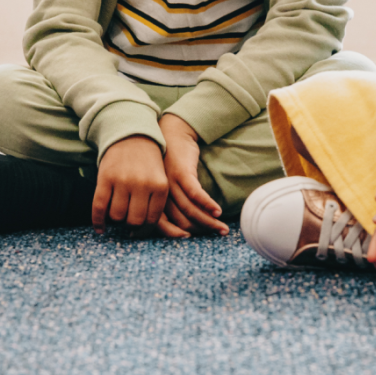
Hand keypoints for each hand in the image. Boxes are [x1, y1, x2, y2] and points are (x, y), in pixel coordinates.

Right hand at [92, 136, 167, 233]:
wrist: (131, 135)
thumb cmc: (147, 163)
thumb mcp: (159, 179)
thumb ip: (155, 203)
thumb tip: (141, 233)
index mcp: (160, 186)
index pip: (152, 221)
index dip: (143, 231)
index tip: (138, 232)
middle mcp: (142, 184)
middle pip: (134, 221)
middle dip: (130, 226)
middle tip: (127, 222)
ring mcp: (122, 180)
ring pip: (116, 216)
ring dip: (115, 220)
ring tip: (116, 214)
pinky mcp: (105, 177)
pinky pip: (99, 206)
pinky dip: (98, 221)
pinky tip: (100, 228)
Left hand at [158, 113, 228, 236]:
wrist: (171, 132)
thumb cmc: (168, 161)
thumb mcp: (164, 183)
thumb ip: (169, 203)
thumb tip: (182, 226)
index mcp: (153, 199)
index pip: (162, 226)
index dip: (176, 236)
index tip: (190, 242)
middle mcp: (159, 194)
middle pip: (180, 221)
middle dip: (200, 232)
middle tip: (216, 235)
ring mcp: (170, 183)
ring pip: (190, 210)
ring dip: (209, 222)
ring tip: (222, 229)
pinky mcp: (182, 173)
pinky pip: (195, 194)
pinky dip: (207, 205)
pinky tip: (218, 212)